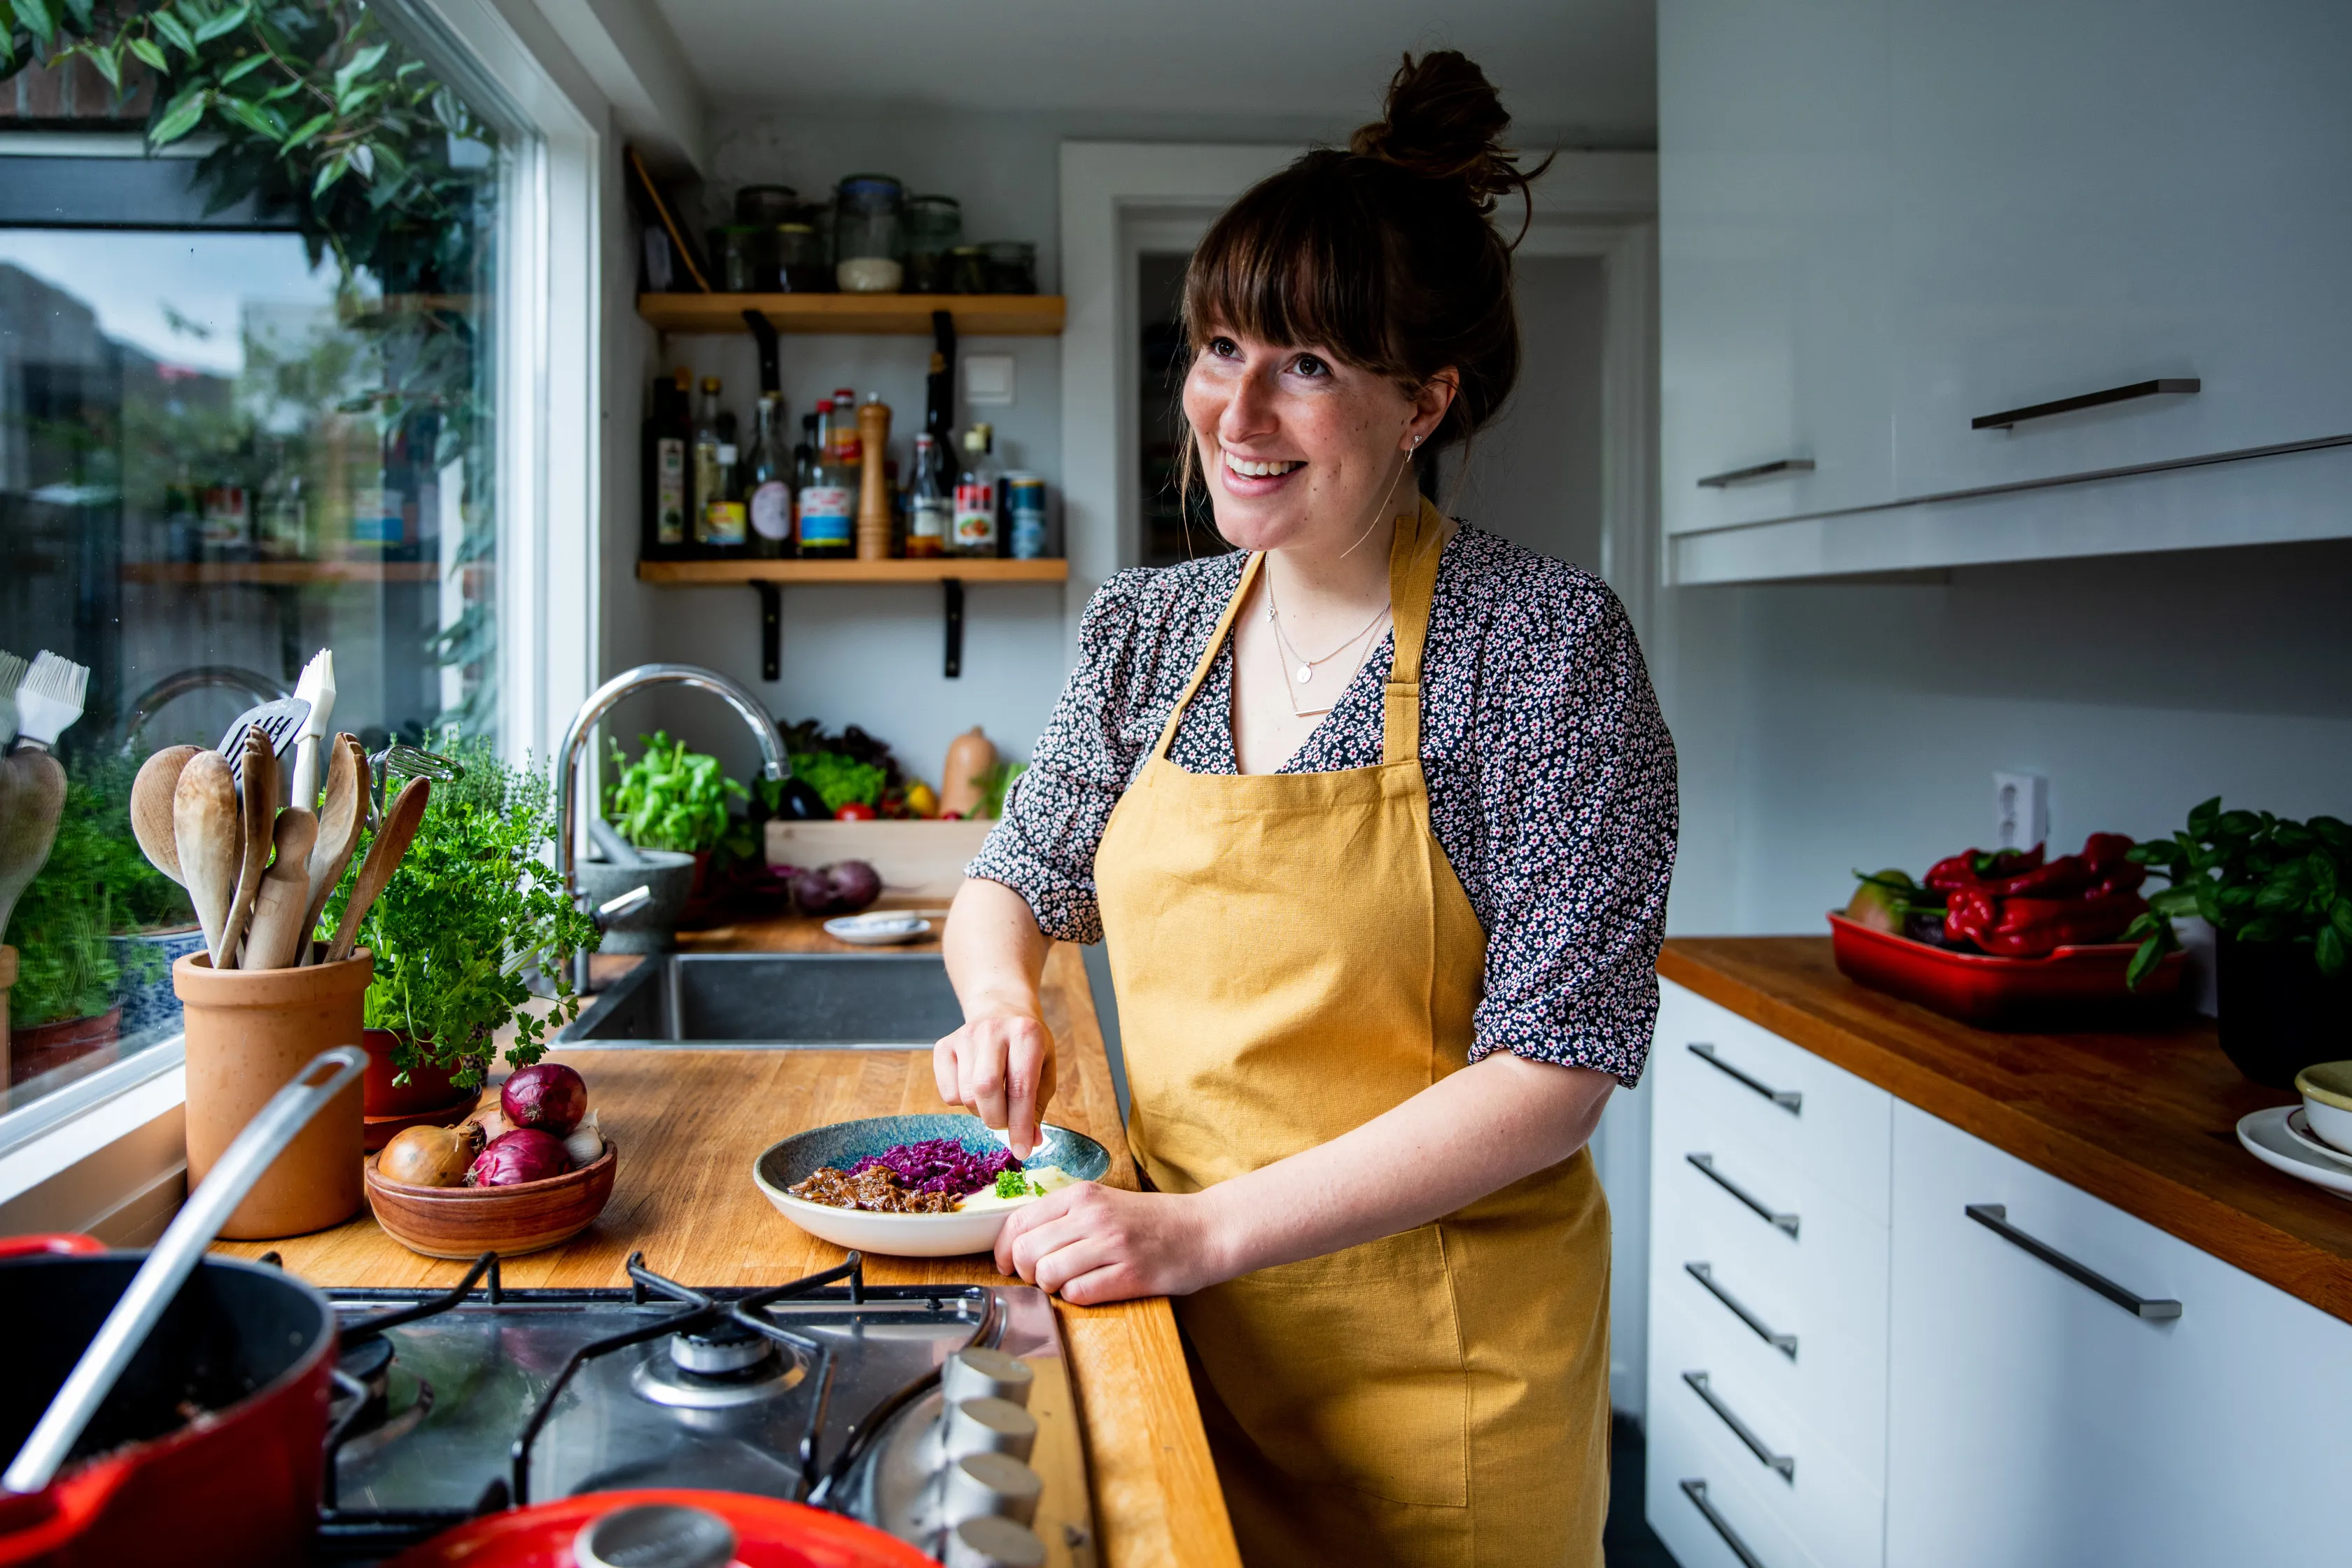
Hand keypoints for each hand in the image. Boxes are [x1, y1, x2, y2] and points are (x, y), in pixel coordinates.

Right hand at [933, 1011, 1056, 1157]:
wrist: (1000, 1008)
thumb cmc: (1027, 1045)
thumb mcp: (1044, 1068)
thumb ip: (1037, 1106)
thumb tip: (1031, 1143)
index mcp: (1026, 1034)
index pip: (1021, 1086)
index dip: (1020, 1124)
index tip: (1023, 1150)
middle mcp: (992, 1031)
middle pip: (986, 1089)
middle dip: (997, 1119)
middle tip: (1006, 1123)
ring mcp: (964, 1036)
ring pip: (966, 1095)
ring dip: (981, 1111)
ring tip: (994, 1099)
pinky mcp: (943, 1045)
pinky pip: (947, 1093)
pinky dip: (962, 1103)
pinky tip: (975, 1087)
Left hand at [994, 1182, 1235, 1304]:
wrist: (1204, 1230)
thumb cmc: (1151, 1222)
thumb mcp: (1104, 1204)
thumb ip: (1064, 1217)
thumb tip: (1018, 1242)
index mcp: (1082, 1196)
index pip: (1018, 1221)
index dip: (1002, 1249)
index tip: (1005, 1265)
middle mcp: (1093, 1217)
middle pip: (1026, 1251)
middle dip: (1026, 1273)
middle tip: (1043, 1277)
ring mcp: (1112, 1245)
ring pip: (1048, 1273)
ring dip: (1050, 1287)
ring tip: (1068, 1283)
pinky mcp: (1129, 1274)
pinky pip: (1078, 1294)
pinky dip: (1075, 1298)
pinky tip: (1091, 1289)